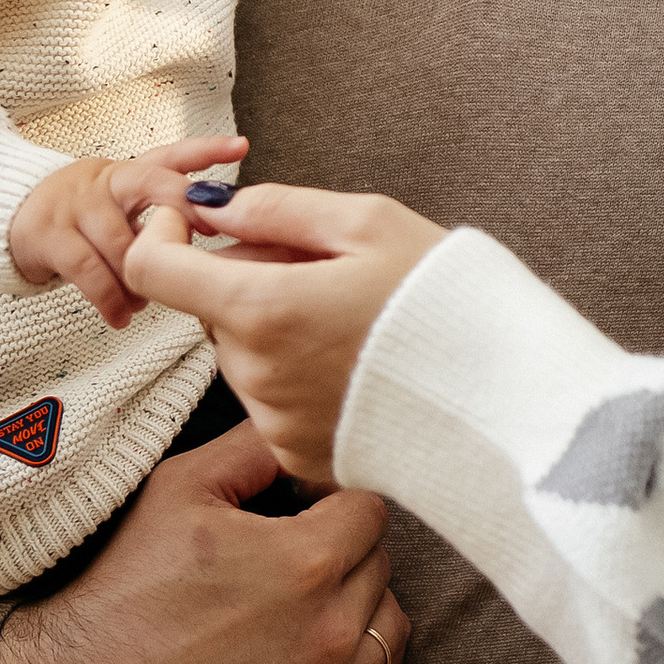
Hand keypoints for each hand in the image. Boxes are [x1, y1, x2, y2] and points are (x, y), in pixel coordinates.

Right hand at [0, 404, 406, 663]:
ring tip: (299, 604)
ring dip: (357, 607)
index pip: (371, 511)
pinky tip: (304, 653)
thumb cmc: (128, 581)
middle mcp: (328, 634)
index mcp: (306, 563)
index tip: (301, 512)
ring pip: (388, 627)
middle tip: (286, 559)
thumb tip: (308, 426)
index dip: (333, 502)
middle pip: (381, 567)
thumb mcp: (184, 487)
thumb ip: (259, 446)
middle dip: (343, 552)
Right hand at [6, 136, 247, 329]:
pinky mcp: (50, 232)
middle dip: (181, 214)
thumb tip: (212, 247)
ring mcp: (76, 203)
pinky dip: (110, 299)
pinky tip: (119, 316)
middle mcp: (105, 178)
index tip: (240, 148)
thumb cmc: (78, 222)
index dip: (205, 150)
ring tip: (143, 303)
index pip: (170, 155)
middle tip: (200, 248)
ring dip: (140, 280)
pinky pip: (90, 270)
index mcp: (128, 173)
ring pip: (124, 242)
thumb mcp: (118, 211)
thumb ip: (155, 220)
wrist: (8, 220)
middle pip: (152, 185)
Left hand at [124, 185, 449, 485]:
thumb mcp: (370, 222)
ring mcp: (276, 424)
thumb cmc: (447, 302)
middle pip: (212, 311)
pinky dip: (298, 377)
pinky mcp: (300, 457)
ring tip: (351, 320)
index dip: (161, 235)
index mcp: (263, 309)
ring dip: (274, 330)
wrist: (510, 399)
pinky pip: (273, 401)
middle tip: (324, 268)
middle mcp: (257, 375)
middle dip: (247, 280)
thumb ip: (277, 207)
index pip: (153, 269)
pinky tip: (356, 365)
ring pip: (244, 355)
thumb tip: (214, 207)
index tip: (190, 222)